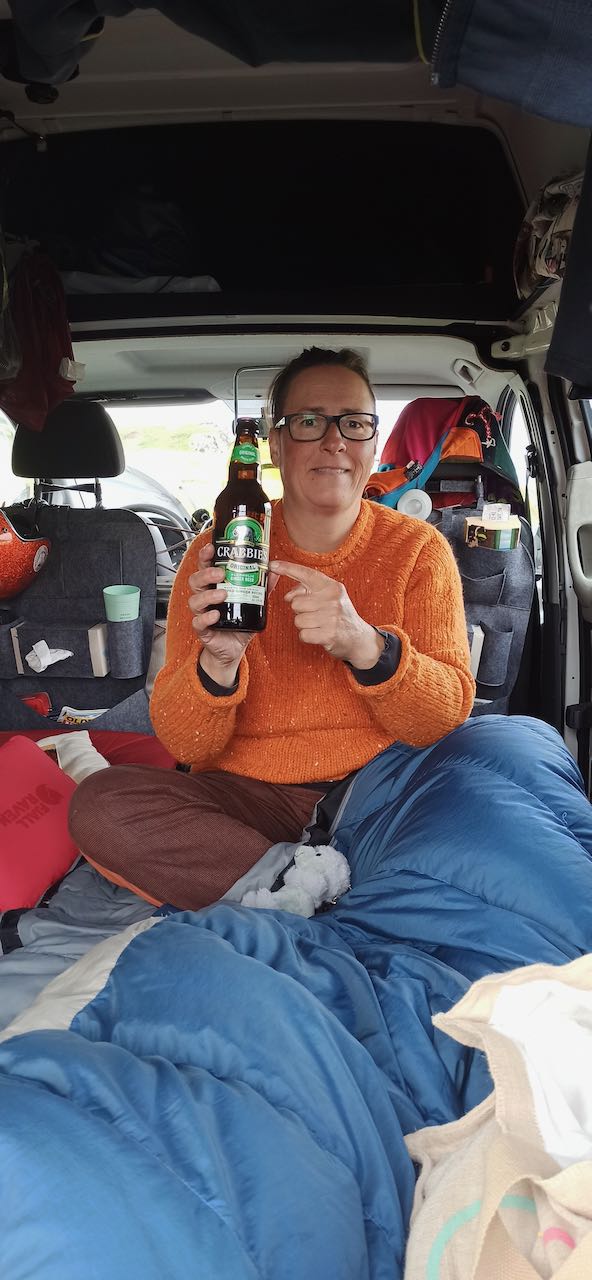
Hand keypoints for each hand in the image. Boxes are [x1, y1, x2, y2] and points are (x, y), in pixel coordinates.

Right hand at [188, 543, 252, 685]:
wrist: (233, 649)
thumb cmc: (239, 623)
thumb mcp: (253, 603)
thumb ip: (262, 588)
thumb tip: (275, 571)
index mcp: (214, 586)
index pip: (205, 567)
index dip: (205, 556)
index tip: (212, 548)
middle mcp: (205, 598)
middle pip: (196, 580)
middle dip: (206, 573)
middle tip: (221, 573)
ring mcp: (202, 613)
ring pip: (195, 600)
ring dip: (208, 595)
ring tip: (223, 594)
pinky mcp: (203, 630)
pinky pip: (199, 622)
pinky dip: (206, 618)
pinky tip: (216, 615)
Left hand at [270, 559, 383, 667]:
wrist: (359, 638)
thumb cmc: (340, 616)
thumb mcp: (328, 598)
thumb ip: (308, 591)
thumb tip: (288, 596)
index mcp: (331, 587)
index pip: (307, 574)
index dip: (288, 568)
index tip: (273, 565)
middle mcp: (332, 599)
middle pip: (295, 603)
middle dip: (301, 611)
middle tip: (316, 615)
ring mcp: (331, 617)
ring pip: (298, 620)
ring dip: (304, 625)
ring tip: (318, 625)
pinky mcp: (329, 634)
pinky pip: (303, 634)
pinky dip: (308, 637)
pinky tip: (319, 635)